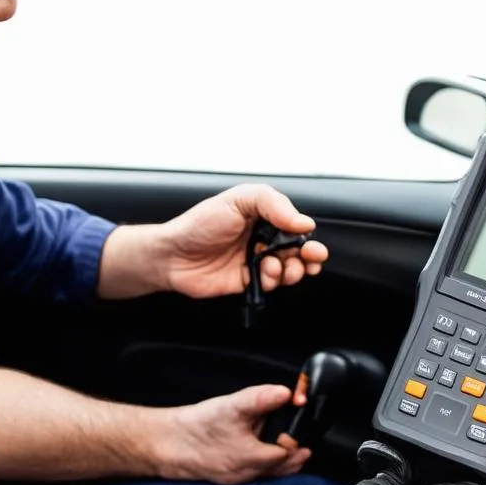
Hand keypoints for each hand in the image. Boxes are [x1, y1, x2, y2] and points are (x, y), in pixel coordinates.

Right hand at [157, 385, 312, 484]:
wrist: (164, 443)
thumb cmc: (197, 427)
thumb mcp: (232, 406)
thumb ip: (261, 398)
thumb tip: (286, 393)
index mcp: (255, 459)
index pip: (288, 454)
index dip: (296, 440)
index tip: (298, 427)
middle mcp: (248, 474)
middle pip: (281, 470)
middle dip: (294, 457)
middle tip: (303, 446)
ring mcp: (235, 479)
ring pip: (267, 475)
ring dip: (279, 463)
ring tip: (286, 450)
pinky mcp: (224, 478)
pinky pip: (251, 475)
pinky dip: (261, 465)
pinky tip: (257, 453)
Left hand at [159, 185, 328, 298]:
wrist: (173, 256)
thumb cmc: (199, 224)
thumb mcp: (238, 200)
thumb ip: (272, 204)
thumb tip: (303, 222)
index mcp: (261, 215)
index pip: (293, 224)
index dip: (305, 233)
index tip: (310, 239)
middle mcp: (261, 238)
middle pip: (297, 249)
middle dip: (310, 256)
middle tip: (312, 258)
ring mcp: (255, 260)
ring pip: (289, 268)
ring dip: (293, 270)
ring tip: (281, 267)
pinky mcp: (249, 281)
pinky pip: (272, 284)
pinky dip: (275, 281)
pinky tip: (265, 275)